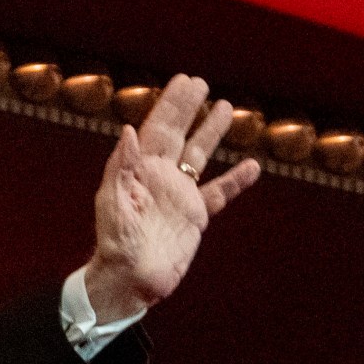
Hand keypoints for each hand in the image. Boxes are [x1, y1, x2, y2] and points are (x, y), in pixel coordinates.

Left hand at [79, 75, 262, 321]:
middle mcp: (161, 178)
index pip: (158, 129)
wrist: (129, 282)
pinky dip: (235, 180)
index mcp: (140, 171)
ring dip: (211, 132)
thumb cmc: (115, 246)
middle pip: (179, 134)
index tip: (186, 81)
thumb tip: (129, 131)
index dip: (172, 105)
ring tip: (226, 107)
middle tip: (201, 83)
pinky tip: (251, 166)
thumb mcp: (113, 205)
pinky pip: (218, 193)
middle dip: (189, 108)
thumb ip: (120, 168)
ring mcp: (178, 195)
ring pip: (199, 156)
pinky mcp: (194, 217)